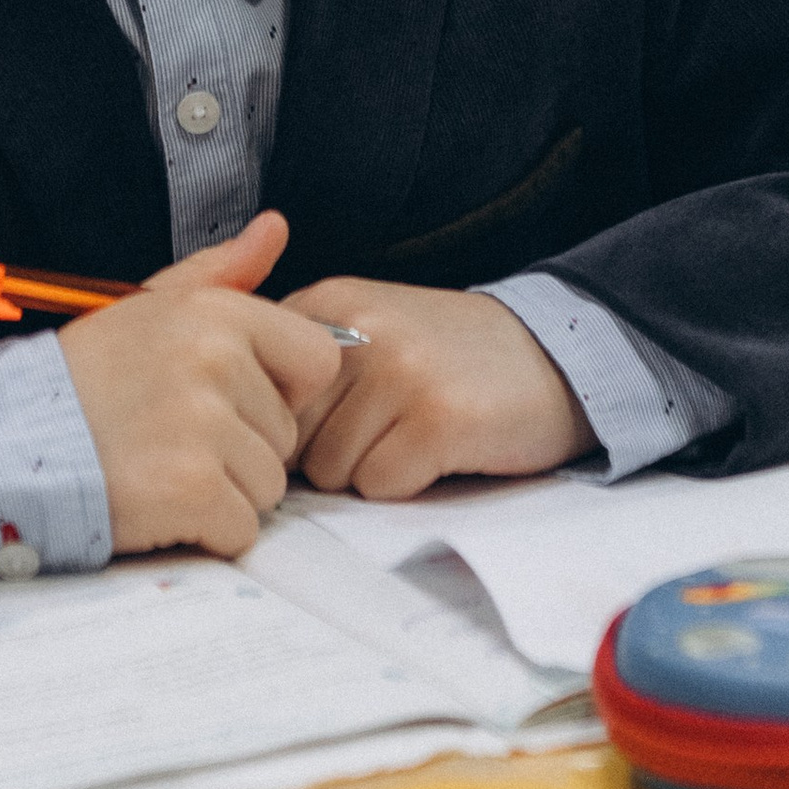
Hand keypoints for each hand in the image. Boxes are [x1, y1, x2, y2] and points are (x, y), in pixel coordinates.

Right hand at [61, 213, 342, 559]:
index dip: (280, 388)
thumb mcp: (147, 307)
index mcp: (214, 313)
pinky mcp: (191, 488)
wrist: (3, 442)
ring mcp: (204, 426)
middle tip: (171, 436)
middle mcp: (215, 361)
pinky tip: (157, 503)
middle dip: (241, 447)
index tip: (228, 397)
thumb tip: (275, 229)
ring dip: (223, 492)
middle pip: (287, 433)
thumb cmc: (82, 380)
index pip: (317, 359)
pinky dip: (204, 531)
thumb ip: (219, 272)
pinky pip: (241, 528)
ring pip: (268, 486)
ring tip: (159, 467)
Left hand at [283, 280, 595, 500]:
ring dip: (367, 470)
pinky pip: (380, 485)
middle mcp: (357, 331)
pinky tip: (437, 451)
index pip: (255, 389)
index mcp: (328, 303)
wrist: (551, 354)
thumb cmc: (447, 356)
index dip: (284, 423)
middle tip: (382, 428)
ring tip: (410, 434)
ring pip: (330, 470)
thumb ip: (300, 364)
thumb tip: (238, 429)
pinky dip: (405, 484)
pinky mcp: (439, 421)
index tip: (325, 419)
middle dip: (327, 451)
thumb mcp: (364, 328)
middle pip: (288, 438)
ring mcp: (400, 373)